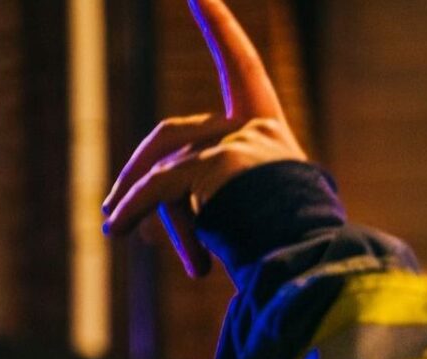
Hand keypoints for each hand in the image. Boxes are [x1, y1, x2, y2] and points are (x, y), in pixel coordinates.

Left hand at [101, 0, 307, 277]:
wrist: (314, 265)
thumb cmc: (285, 252)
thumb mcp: (241, 214)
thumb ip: (199, 204)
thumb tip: (139, 224)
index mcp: (271, 135)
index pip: (243, 66)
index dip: (220, 25)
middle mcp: (257, 129)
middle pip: (174, 135)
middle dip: (137, 171)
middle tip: (112, 209)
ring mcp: (239, 143)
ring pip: (168, 172)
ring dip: (136, 200)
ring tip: (115, 232)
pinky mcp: (220, 163)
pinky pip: (162, 187)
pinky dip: (135, 207)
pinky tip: (117, 228)